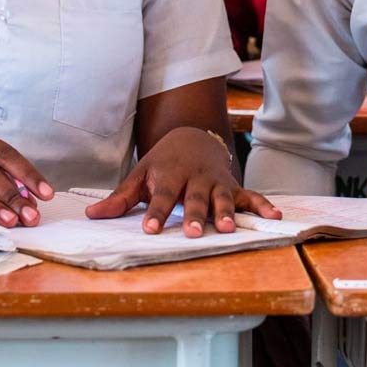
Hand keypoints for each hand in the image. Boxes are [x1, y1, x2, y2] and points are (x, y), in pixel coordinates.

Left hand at [85, 126, 281, 235]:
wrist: (193, 135)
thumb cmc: (163, 161)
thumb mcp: (141, 174)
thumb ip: (120, 198)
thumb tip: (91, 215)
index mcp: (170, 174)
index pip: (161, 196)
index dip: (156, 213)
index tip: (150, 229)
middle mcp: (195, 178)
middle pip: (195, 198)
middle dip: (195, 214)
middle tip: (194, 232)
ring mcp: (217, 181)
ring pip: (222, 197)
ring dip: (225, 212)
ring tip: (227, 228)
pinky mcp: (233, 185)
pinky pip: (250, 196)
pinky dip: (263, 205)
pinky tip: (275, 216)